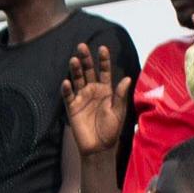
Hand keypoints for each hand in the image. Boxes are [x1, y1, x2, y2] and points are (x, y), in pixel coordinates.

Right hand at [60, 37, 126, 154]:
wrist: (99, 147)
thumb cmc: (111, 129)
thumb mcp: (119, 112)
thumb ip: (120, 95)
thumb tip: (127, 78)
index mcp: (106, 90)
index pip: (104, 71)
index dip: (103, 60)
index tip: (102, 48)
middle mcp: (93, 91)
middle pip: (88, 71)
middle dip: (85, 59)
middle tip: (81, 46)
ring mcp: (81, 98)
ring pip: (77, 80)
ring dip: (75, 70)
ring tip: (73, 59)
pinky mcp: (72, 107)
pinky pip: (68, 96)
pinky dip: (66, 89)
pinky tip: (66, 82)